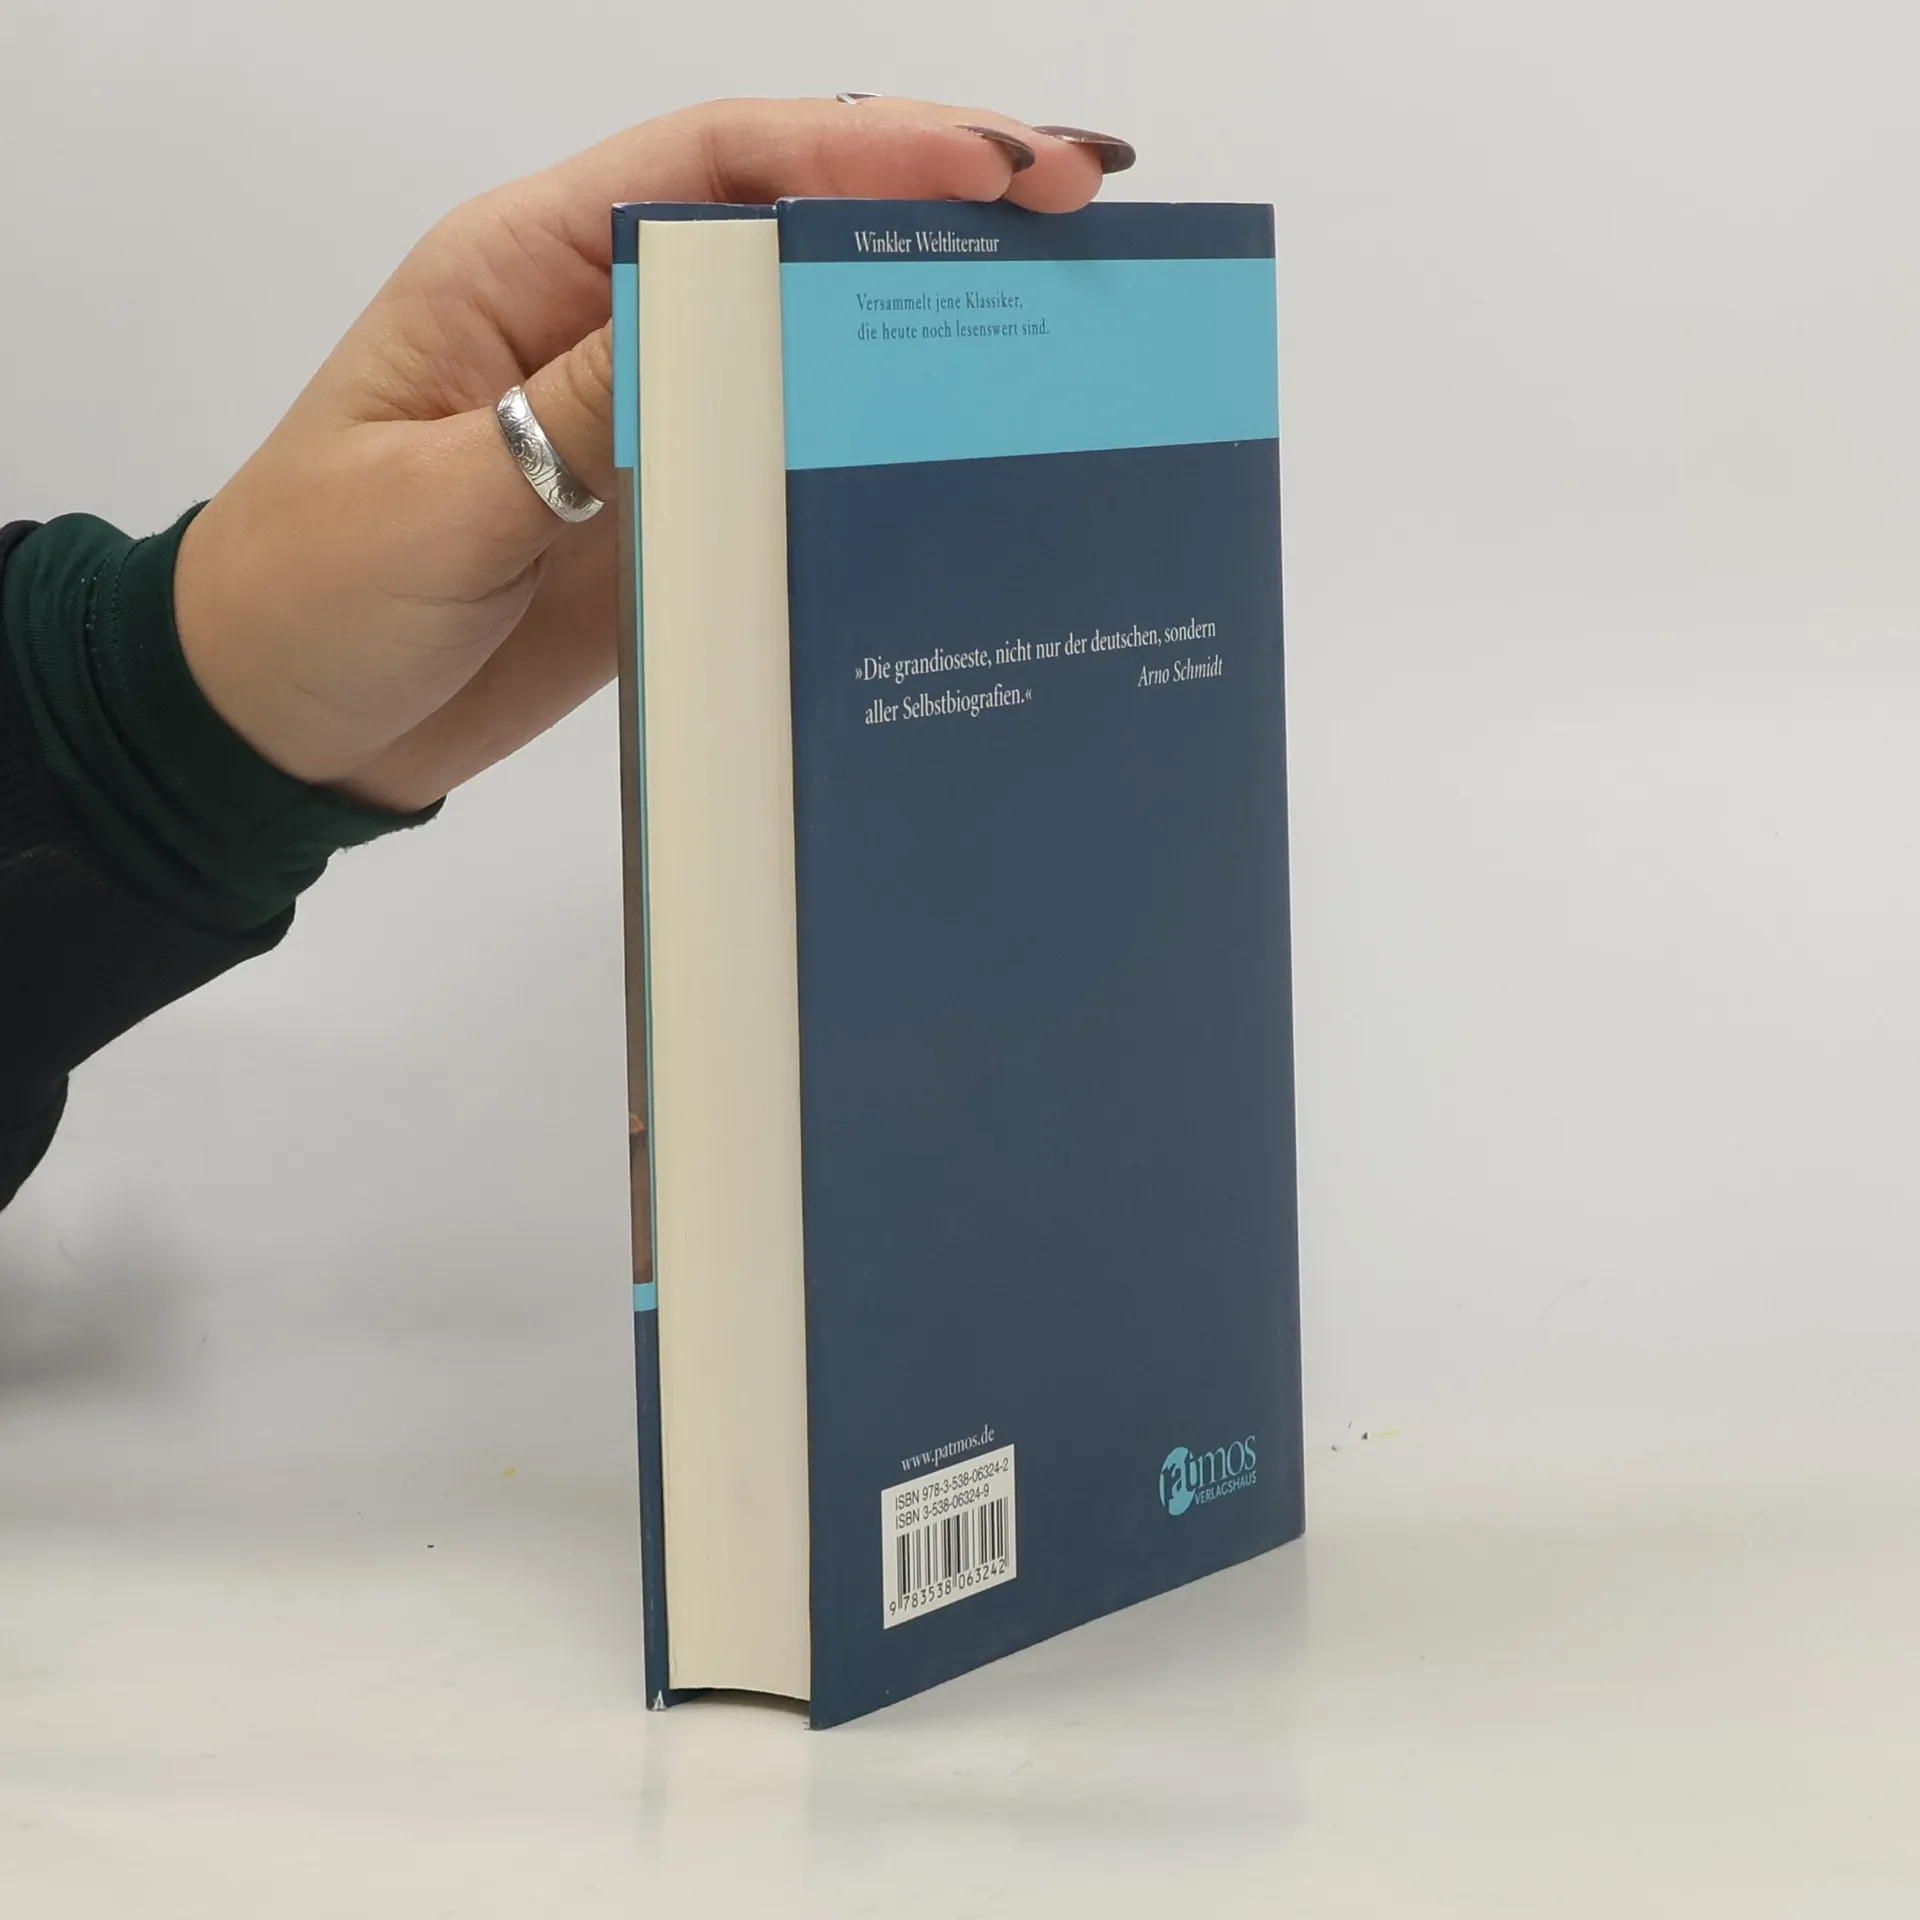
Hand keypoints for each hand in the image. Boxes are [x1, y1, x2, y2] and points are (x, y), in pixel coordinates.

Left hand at [172, 98, 1119, 811]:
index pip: (708, 168)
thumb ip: (578, 410)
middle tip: (1078, 205)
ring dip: (919, 323)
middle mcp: (600, 324)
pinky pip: (784, 469)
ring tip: (1058, 314)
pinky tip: (962, 458)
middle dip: (926, 202)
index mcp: (523, 268)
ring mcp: (645, 426)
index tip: (986, 167)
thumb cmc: (314, 591)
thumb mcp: (434, 499)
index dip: (854, 150)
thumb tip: (729, 317)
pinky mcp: (668, 522)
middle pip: (781, 231)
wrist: (282, 723)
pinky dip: (869, 454)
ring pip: (800, 344)